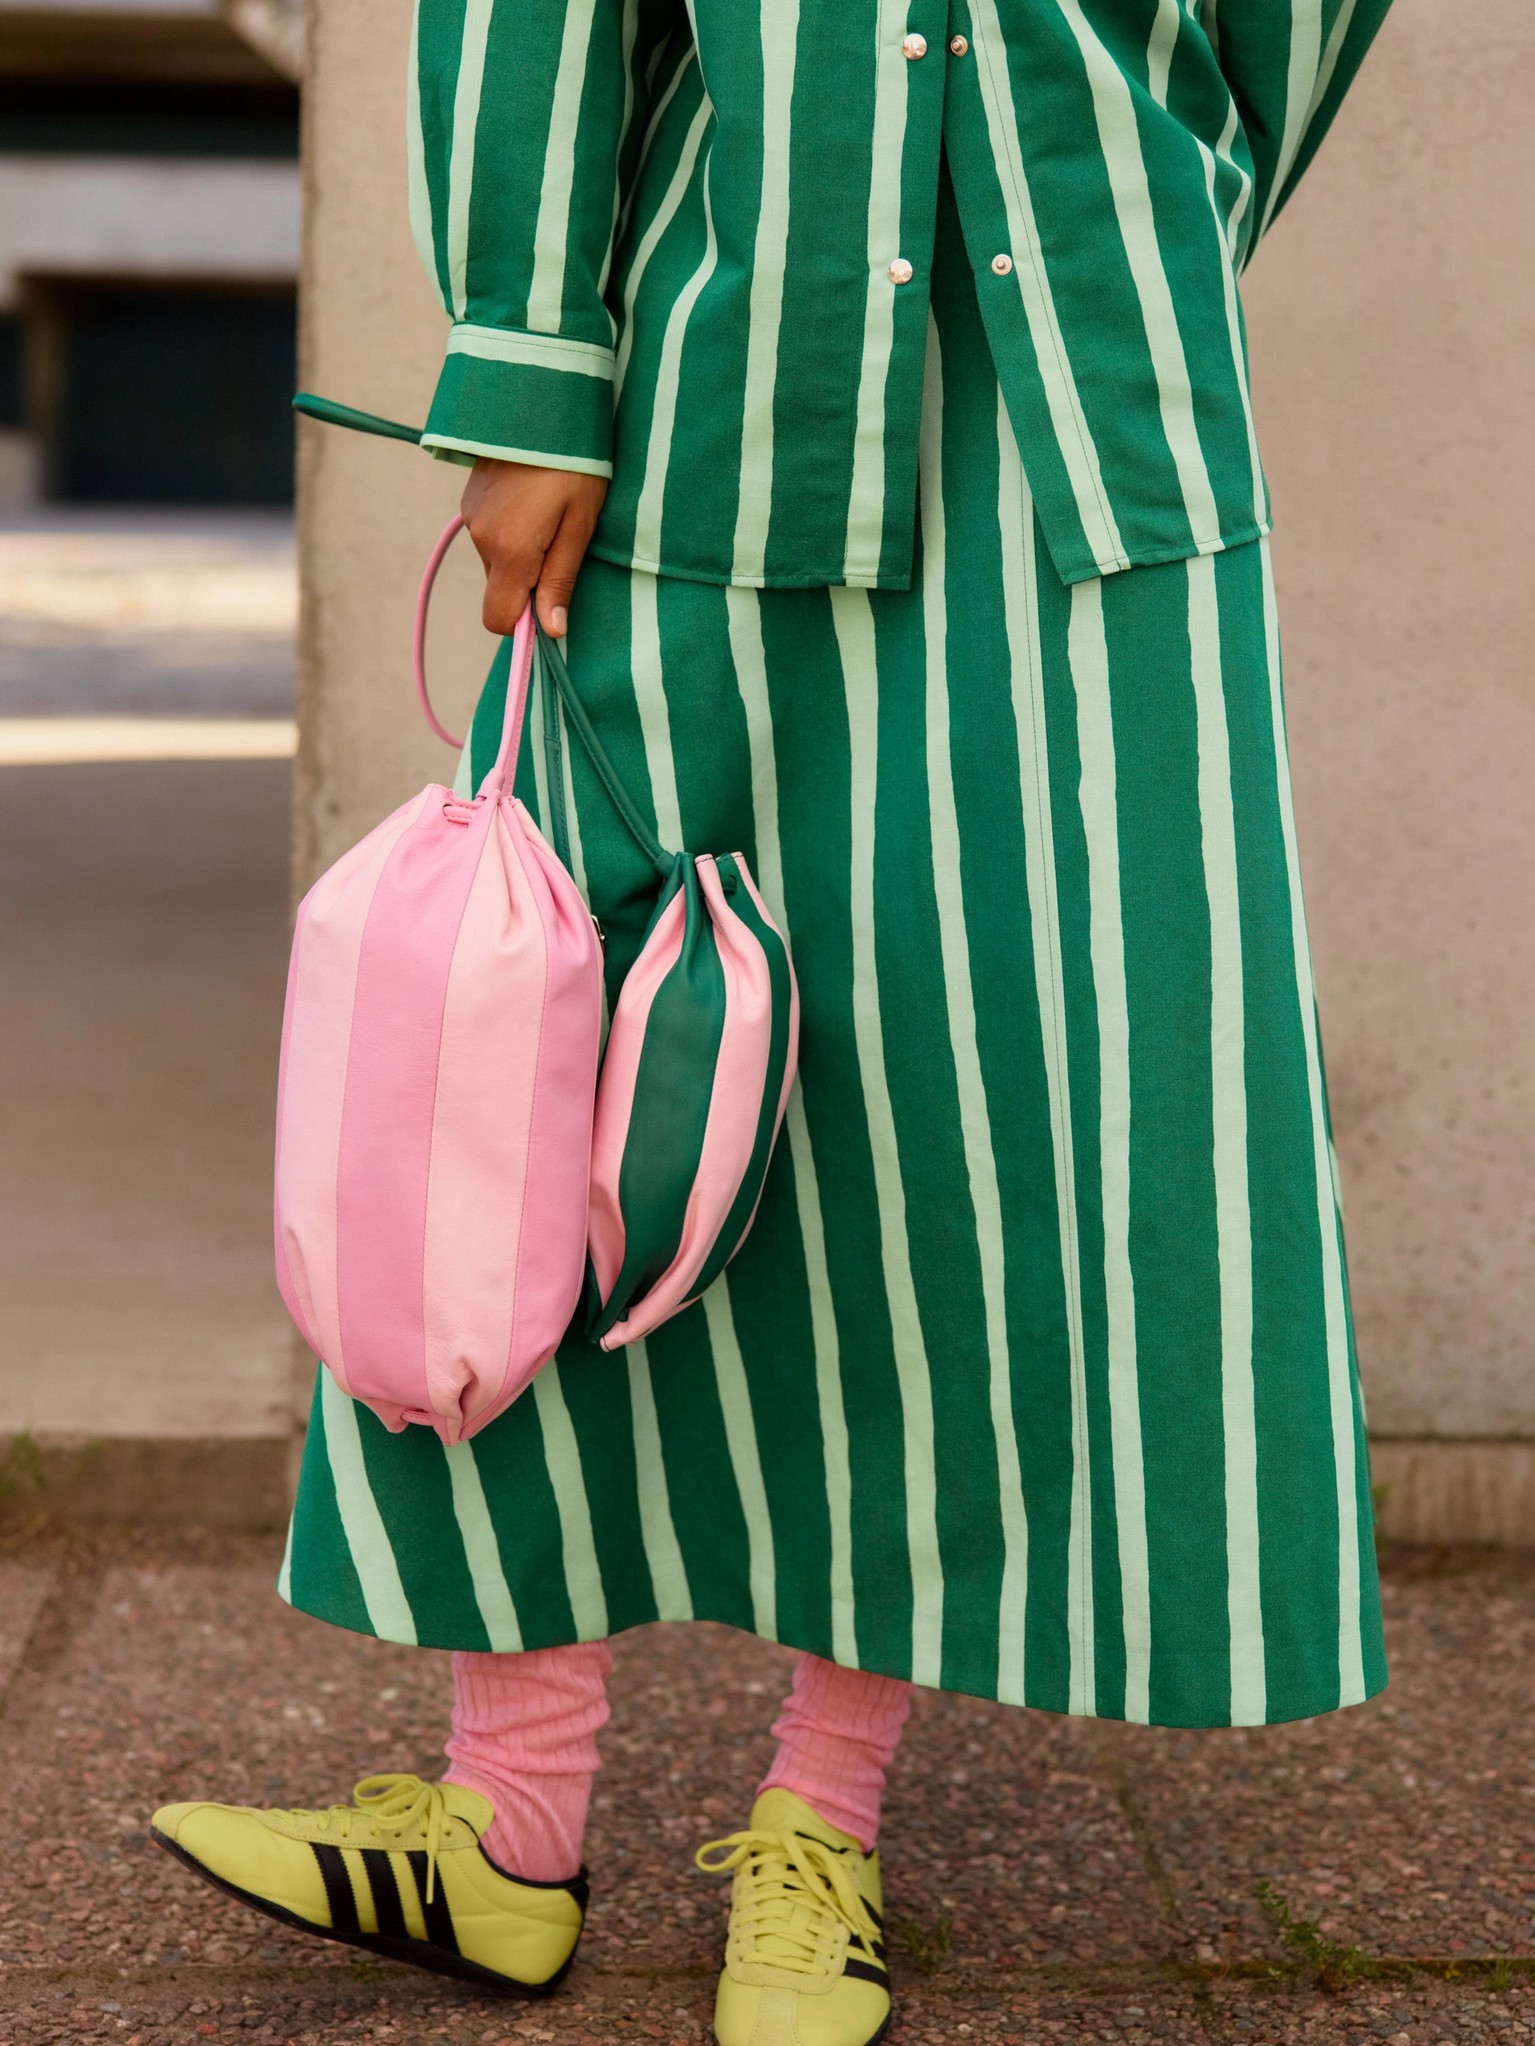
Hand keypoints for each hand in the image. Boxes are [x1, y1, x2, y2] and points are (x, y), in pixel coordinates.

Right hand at [459, 458, 607, 638]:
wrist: (541, 397)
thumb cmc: (574, 463)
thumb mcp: (579, 524)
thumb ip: (561, 579)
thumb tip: (551, 630)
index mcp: (511, 551)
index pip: (498, 618)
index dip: (524, 623)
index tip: (551, 603)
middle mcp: (483, 539)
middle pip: (501, 589)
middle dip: (530, 582)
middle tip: (563, 544)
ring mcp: (472, 517)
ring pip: (497, 562)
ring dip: (522, 553)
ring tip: (551, 514)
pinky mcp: (470, 500)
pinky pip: (490, 535)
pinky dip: (511, 532)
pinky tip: (533, 501)